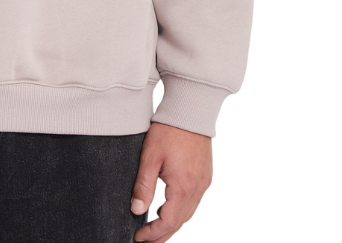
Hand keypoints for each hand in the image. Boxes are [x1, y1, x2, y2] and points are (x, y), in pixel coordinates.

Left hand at [130, 121, 211, 241]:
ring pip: (189, 213)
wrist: (190, 110)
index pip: (169, 222)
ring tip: (155, 229)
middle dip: (163, 235)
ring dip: (172, 223)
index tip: (139, 238)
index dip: (153, 234)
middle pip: (181, 222)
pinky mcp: (205, 175)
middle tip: (146, 241)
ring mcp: (204, 182)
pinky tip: (169, 208)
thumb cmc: (169, 130)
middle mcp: (197, 188)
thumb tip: (136, 210)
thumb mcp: (150, 157)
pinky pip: (194, 201)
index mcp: (183, 187)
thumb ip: (143, 185)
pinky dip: (181, 210)